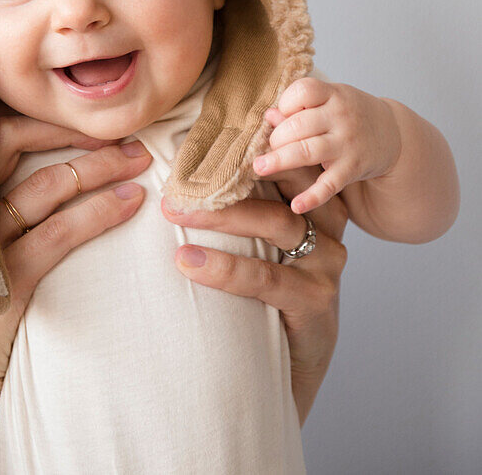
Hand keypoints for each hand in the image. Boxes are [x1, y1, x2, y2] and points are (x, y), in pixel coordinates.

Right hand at [0, 108, 152, 471]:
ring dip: (100, 165)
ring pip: (45, 183)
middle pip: (9, 138)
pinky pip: (59, 231)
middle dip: (66, 127)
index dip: (33, 114)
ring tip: (138, 159)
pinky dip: (100, 211)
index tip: (75, 113)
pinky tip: (129, 203)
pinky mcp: (3, 279)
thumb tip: (28, 178)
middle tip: (115, 128)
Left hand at [161, 165, 348, 425]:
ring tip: (174, 211)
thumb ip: (240, 198)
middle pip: (281, 180)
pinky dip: (224, 268)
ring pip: (273, 222)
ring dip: (220, 214)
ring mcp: (327, 261)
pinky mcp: (317, 299)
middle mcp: (327, 222)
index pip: (280, 157)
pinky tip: (188, 261)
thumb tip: (181, 157)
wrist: (291, 365)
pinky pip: (266, 276)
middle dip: (226, 172)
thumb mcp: (257, 238)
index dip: (242, 143)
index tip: (197, 135)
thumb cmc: (266, 290)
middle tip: (175, 174)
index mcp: (310, 196)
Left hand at [252, 77, 401, 213]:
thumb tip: (269, 116)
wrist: (392, 134)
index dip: (286, 102)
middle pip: (298, 125)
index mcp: (333, 94)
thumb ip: (300, 107)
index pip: (303, 91)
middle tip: (269, 147)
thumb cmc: (349, 114)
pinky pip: (329, 185)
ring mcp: (347, 144)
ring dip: (280, 161)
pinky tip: (296, 205)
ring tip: (259, 168)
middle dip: (277, 138)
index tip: (283, 113)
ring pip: (307, 151)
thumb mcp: (329, 101)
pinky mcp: (352, 169)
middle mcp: (341, 117)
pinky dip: (312, 197)